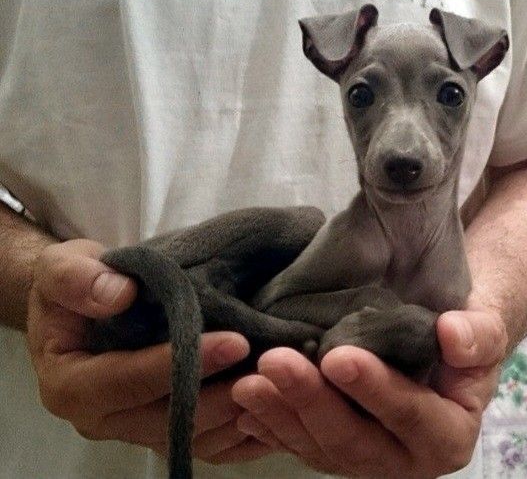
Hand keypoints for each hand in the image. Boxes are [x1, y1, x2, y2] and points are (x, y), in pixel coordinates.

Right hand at [26, 239, 270, 461]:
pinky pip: (205, 443)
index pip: (127, 381)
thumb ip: (77, 279)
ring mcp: (134, 427)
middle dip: (220, 395)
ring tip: (279, 384)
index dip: (178, 364)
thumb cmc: (72, 286)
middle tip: (270, 368)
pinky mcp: (162, 427)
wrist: (82, 308)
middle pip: (166, 421)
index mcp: (71, 384)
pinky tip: (273, 404)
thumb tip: (121, 294)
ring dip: (237, 415)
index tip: (233, 342)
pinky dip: (239, 431)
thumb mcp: (60, 268)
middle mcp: (102, 418)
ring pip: (192, 438)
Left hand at [232, 308, 506, 477]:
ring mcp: (362, 454)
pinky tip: (246, 405)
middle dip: (310, 400)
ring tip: (247, 383)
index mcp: (444, 435)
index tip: (337, 356)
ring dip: (279, 415)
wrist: (436, 345)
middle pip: (352, 438)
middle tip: (275, 362)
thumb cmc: (459, 335)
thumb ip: (479, 335)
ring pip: (317, 446)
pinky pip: (298, 443)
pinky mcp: (332, 444)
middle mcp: (401, 457)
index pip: (409, 416)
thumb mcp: (482, 328)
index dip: (374, 390)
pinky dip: (270, 425)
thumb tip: (452, 333)